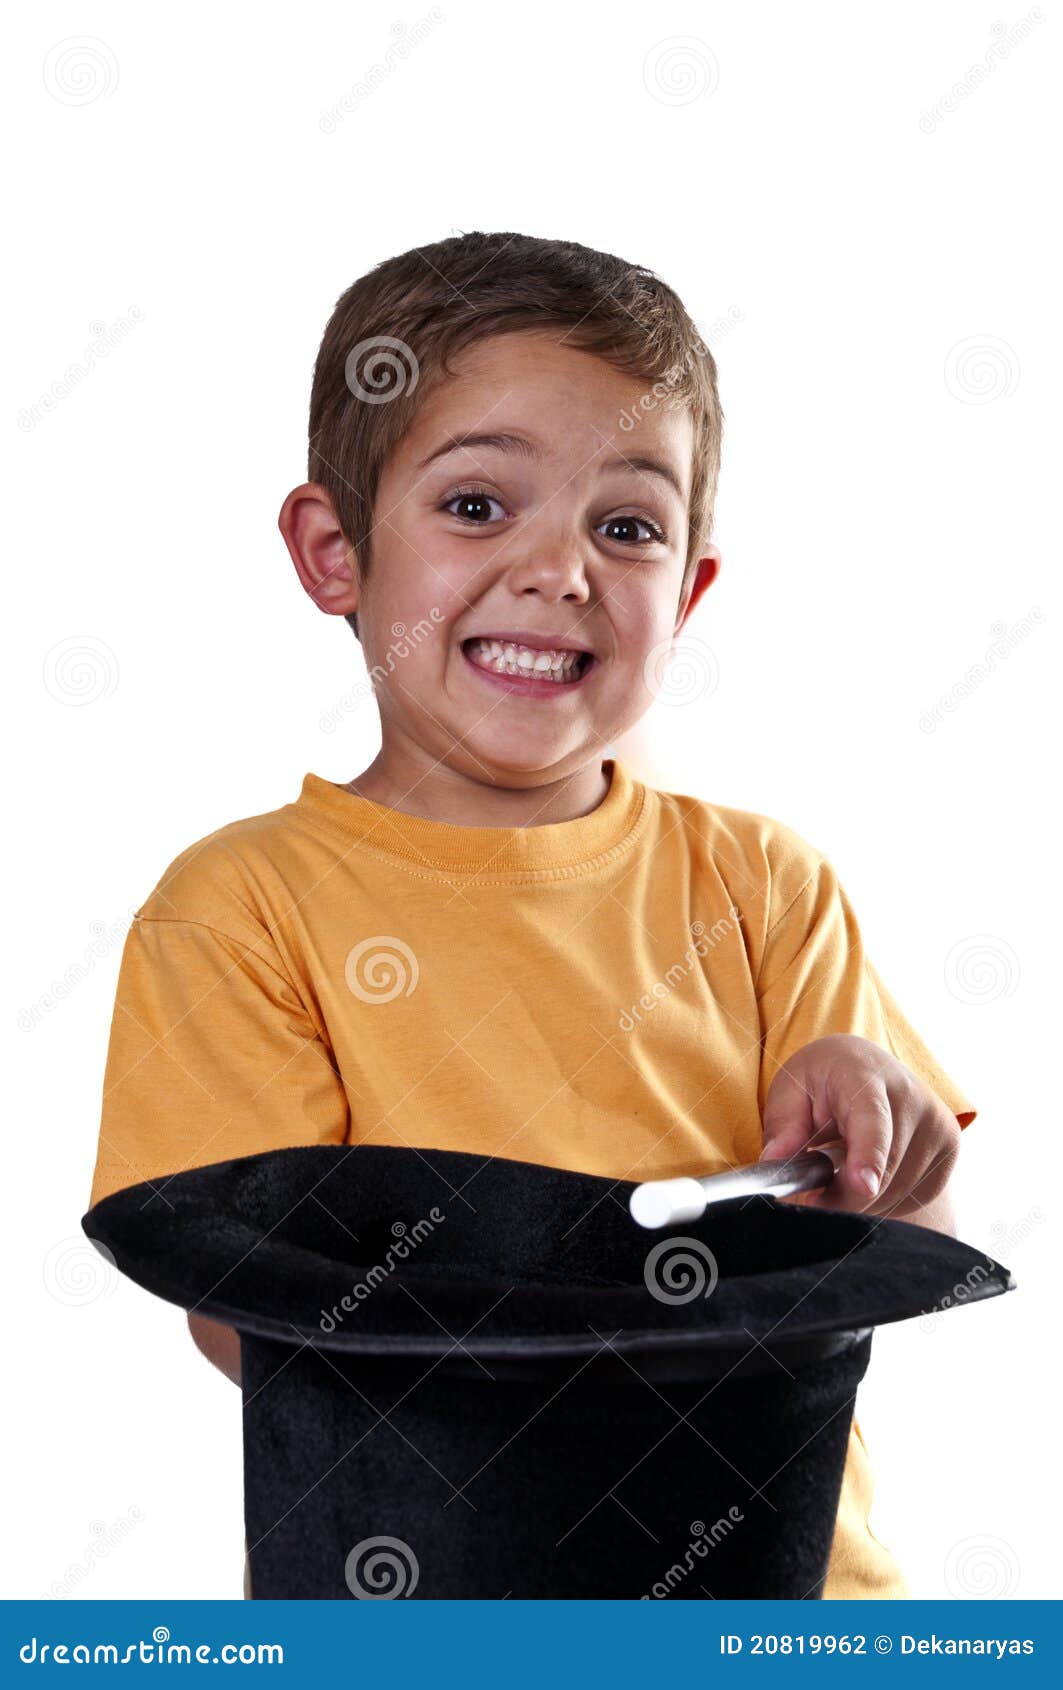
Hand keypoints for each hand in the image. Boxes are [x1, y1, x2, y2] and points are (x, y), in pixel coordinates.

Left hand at [759, 1034, 960, 1219]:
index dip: (868, 1155)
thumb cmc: (826, 1079)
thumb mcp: (791, 1089)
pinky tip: (870, 1168)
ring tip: (845, 1161)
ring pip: (895, 1191)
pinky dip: (882, 1196)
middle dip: (841, 1194)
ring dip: (860, 1197)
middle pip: (882, 1170)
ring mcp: (937, 1124)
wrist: (871, 1068)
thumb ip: (782, 1125)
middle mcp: (911, 1097)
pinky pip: (910, 1196)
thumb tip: (775, 1162)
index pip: (873, 1119)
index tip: (861, 1185)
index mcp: (865, 1075)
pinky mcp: (949, 1150)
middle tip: (813, 1191)